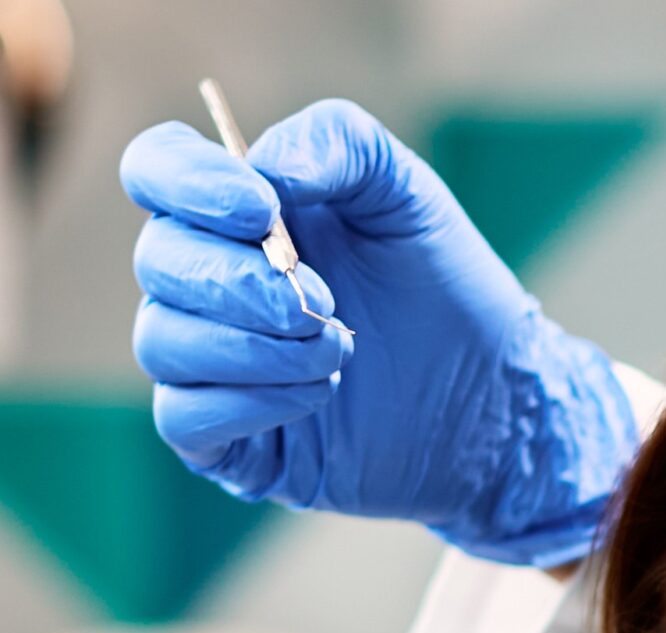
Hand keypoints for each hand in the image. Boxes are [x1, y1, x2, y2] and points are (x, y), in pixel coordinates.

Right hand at [120, 100, 637, 565]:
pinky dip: (246, 403)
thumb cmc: (444, 289)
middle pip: (157, 260)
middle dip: (241, 281)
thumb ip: (340, 145)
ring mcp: (214, 365)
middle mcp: (210, 284)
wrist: (496, 395)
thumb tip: (268, 167)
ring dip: (255, 347)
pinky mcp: (232, 441)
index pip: (156, 171)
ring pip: (163, 342)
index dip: (187, 182)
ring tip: (341, 350)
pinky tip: (319, 396)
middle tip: (327, 300)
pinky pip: (183, 419)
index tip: (261, 209)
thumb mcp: (407, 195)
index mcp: (236, 213)